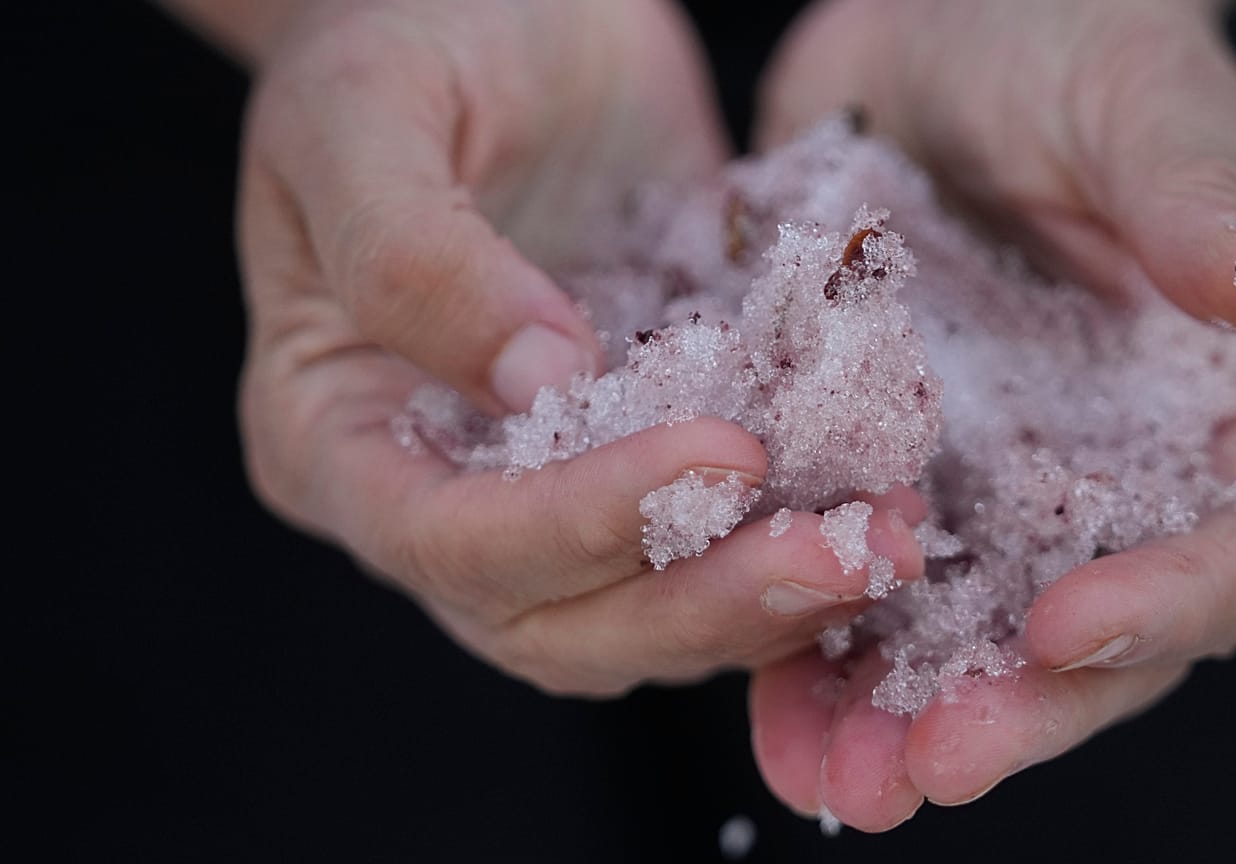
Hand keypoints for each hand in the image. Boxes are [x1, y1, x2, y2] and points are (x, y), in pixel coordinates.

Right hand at [236, 0, 923, 694]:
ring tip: (886, 545)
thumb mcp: (371, 111)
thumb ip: (416, 254)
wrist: (510, 15)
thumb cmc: (409, 39)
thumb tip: (536, 384)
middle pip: (554, 624)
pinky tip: (884, 507)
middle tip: (844, 554)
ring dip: (766, 600)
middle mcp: (439, 491)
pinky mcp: (641, 461)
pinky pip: (711, 551)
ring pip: (642, 618)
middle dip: (701, 601)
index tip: (721, 453)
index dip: (581, 524)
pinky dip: (792, 546)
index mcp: (334, 434)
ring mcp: (544, 490)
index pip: (450, 539)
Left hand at [750, 0, 1235, 827]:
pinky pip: (841, 575)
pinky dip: (799, 642)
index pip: (1228, 550)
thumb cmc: (1073, 41)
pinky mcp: (874, 464)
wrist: (936, 20)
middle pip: (1080, 638)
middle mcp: (1100, 476)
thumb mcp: (1140, 109)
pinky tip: (749, 697)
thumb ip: (1200, 208)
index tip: (1065, 631)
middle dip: (1007, 710)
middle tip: (921, 771)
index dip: (1160, 609)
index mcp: (1209, 416)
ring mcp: (983, 482)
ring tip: (827, 782)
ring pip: (952, 636)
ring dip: (889, 718)